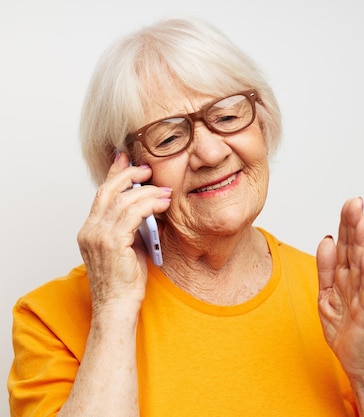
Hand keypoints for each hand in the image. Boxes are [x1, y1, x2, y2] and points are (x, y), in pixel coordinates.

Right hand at [77, 152, 170, 313]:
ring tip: (165, 190)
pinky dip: (150, 204)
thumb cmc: (124, 282)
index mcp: (90, 230)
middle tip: (149, 169)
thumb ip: (131, 227)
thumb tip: (147, 208)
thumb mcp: (127, 248)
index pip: (101, 194)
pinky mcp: (112, 242)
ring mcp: (98, 235)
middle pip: (108, 190)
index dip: (113, 173)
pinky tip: (163, 203)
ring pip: (123, 200)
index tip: (124, 158)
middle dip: (130, 175)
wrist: (116, 306)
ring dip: (147, 191)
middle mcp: (90, 230)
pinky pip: (133, 213)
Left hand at [316, 197, 363, 378]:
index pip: (344, 244)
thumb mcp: (326, 294)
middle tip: (356, 202)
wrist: (356, 359)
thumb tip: (325, 240)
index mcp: (343, 275)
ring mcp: (363, 294)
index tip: (349, 203)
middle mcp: (355, 281)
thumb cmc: (344, 328)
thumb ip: (325, 268)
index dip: (346, 224)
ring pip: (362, 264)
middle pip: (354, 248)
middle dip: (354, 225)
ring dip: (363, 242)